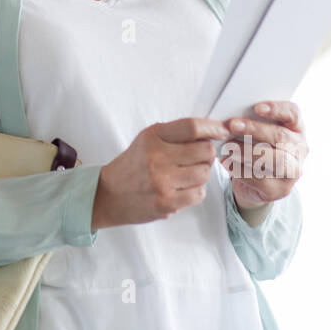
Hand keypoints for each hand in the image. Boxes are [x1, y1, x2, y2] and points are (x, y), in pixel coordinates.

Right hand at [92, 117, 229, 230]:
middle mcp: (157, 157)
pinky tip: (182, 188)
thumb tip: (210, 133)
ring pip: (205, 173)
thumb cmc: (132, 165)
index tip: (221, 131)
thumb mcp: (147, 140)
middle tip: (199, 157)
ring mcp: (162, 181)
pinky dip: (195, 191)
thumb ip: (175, 135)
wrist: (108, 194)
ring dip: (201, 173)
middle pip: (205, 150)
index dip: (212, 128)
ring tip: (186, 174)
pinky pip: (198, 193)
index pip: (191, 127)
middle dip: (207, 153)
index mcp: (153, 137)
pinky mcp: (166, 202)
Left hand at [220, 100, 307, 210]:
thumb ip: (253, 122)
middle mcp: (300, 149)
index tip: (257, 108)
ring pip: (274, 160)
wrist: (257, 183)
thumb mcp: (259, 133)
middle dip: (254, 129)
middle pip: (281, 136)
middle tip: (232, 125)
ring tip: (228, 146)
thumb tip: (232, 117)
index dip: (277, 109)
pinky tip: (227, 162)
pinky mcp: (280, 189)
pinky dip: (240, 169)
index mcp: (296, 129)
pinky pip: (261, 178)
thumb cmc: (257, 148)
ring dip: (247, 151)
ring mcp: (293, 172)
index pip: (293, 114)